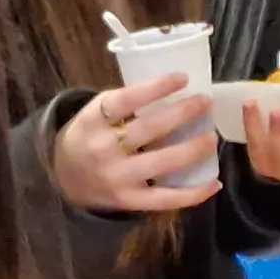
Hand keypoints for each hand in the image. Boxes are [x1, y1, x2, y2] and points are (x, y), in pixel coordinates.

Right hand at [53, 76, 221, 212]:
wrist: (65, 178)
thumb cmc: (91, 135)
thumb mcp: (96, 113)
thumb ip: (126, 103)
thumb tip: (177, 87)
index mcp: (92, 120)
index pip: (125, 100)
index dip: (155, 88)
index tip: (183, 78)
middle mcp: (103, 149)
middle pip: (149, 129)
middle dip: (182, 113)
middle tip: (205, 102)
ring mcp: (116, 177)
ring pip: (161, 162)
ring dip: (192, 149)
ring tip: (212, 138)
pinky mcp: (128, 200)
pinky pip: (165, 199)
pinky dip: (193, 193)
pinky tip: (214, 183)